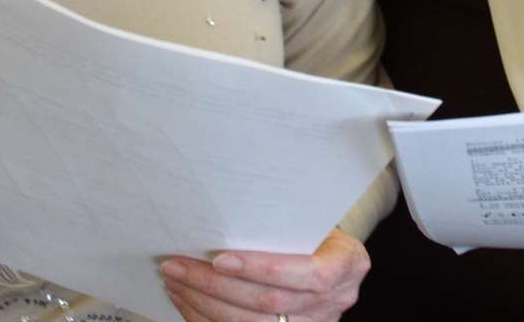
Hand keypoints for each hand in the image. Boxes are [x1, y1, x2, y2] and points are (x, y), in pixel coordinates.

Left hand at [160, 227, 368, 321]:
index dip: (260, 268)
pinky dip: (206, 319)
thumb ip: (286, 223)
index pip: (305, 274)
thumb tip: (228, 212)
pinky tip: (187, 301)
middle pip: (267, 303)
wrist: (335, 259)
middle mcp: (332, 302)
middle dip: (215, 285)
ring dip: (204, 303)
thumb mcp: (316, 221)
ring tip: (176, 281)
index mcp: (346, 266)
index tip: (220, 258)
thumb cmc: (318, 231)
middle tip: (178, 266)